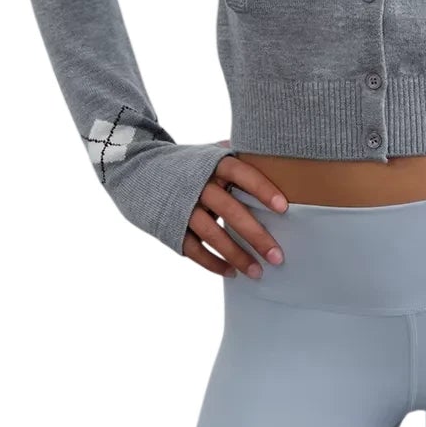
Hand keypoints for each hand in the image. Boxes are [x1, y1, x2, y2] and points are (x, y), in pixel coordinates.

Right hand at [183, 155, 289, 278]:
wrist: (142, 171)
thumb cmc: (191, 165)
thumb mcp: (213, 154)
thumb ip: (240, 158)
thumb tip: (279, 160)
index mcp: (214, 164)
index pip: (242, 173)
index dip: (262, 189)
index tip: (283, 208)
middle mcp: (198, 185)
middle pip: (231, 211)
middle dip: (256, 235)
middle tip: (277, 256)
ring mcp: (183, 207)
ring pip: (212, 234)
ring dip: (236, 256)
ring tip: (257, 272)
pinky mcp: (171, 226)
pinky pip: (194, 249)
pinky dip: (212, 263)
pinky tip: (231, 272)